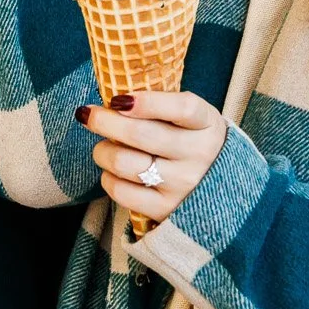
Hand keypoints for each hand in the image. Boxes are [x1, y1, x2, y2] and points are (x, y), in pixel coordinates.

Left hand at [75, 91, 226, 224]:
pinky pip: (122, 191)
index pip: (181, 108)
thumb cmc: (192, 143)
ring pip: (124, 162)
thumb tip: (115, 100)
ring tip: (103, 147)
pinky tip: (112, 172)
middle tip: (87, 115)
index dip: (147, 102)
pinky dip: (108, 178)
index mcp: (206, 124)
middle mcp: (198, 154)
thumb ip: (163, 107)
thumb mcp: (192, 120)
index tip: (118, 99)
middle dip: (104, 121)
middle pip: (140, 134)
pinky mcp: (165, 209)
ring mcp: (182, 184)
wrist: (220, 191)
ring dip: (103, 151)